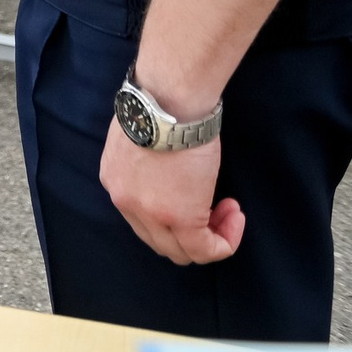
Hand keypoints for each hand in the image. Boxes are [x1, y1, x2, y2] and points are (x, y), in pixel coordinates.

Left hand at [100, 117, 241, 265]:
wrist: (170, 100)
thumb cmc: (163, 107)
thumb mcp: (143, 140)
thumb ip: (148, 167)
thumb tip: (169, 174)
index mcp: (116, 181)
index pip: (142, 218)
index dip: (173, 216)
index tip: (198, 193)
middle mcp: (126, 202)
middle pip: (159, 240)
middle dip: (192, 232)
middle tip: (218, 208)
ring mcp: (151, 213)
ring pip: (180, 251)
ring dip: (210, 237)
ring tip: (229, 212)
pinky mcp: (180, 217)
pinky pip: (205, 250)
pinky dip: (224, 241)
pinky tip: (234, 216)